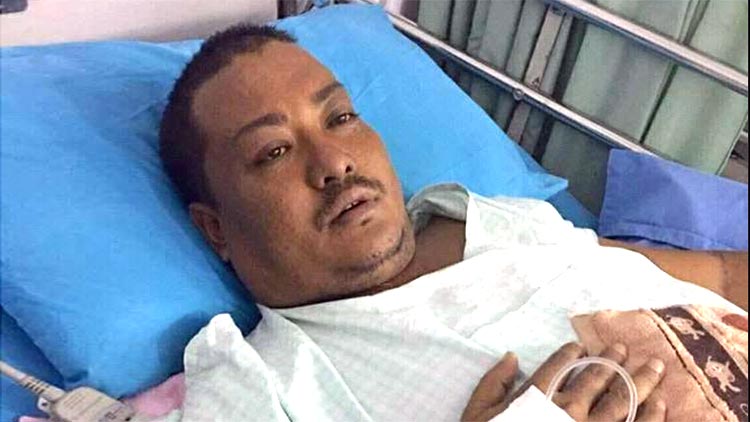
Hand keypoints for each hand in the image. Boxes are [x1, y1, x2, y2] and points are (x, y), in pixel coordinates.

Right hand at [461, 343, 666, 421]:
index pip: (558, 366)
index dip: (571, 353)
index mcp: (536, 397)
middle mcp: (567, 409)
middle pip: (596, 377)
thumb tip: (510, 356)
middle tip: (623, 347)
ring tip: (653, 367)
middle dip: (612, 360)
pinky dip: (651, 415)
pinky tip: (660, 404)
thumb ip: (493, 383)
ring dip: (639, 380)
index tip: (580, 346)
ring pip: (622, 399)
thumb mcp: (477, 413)